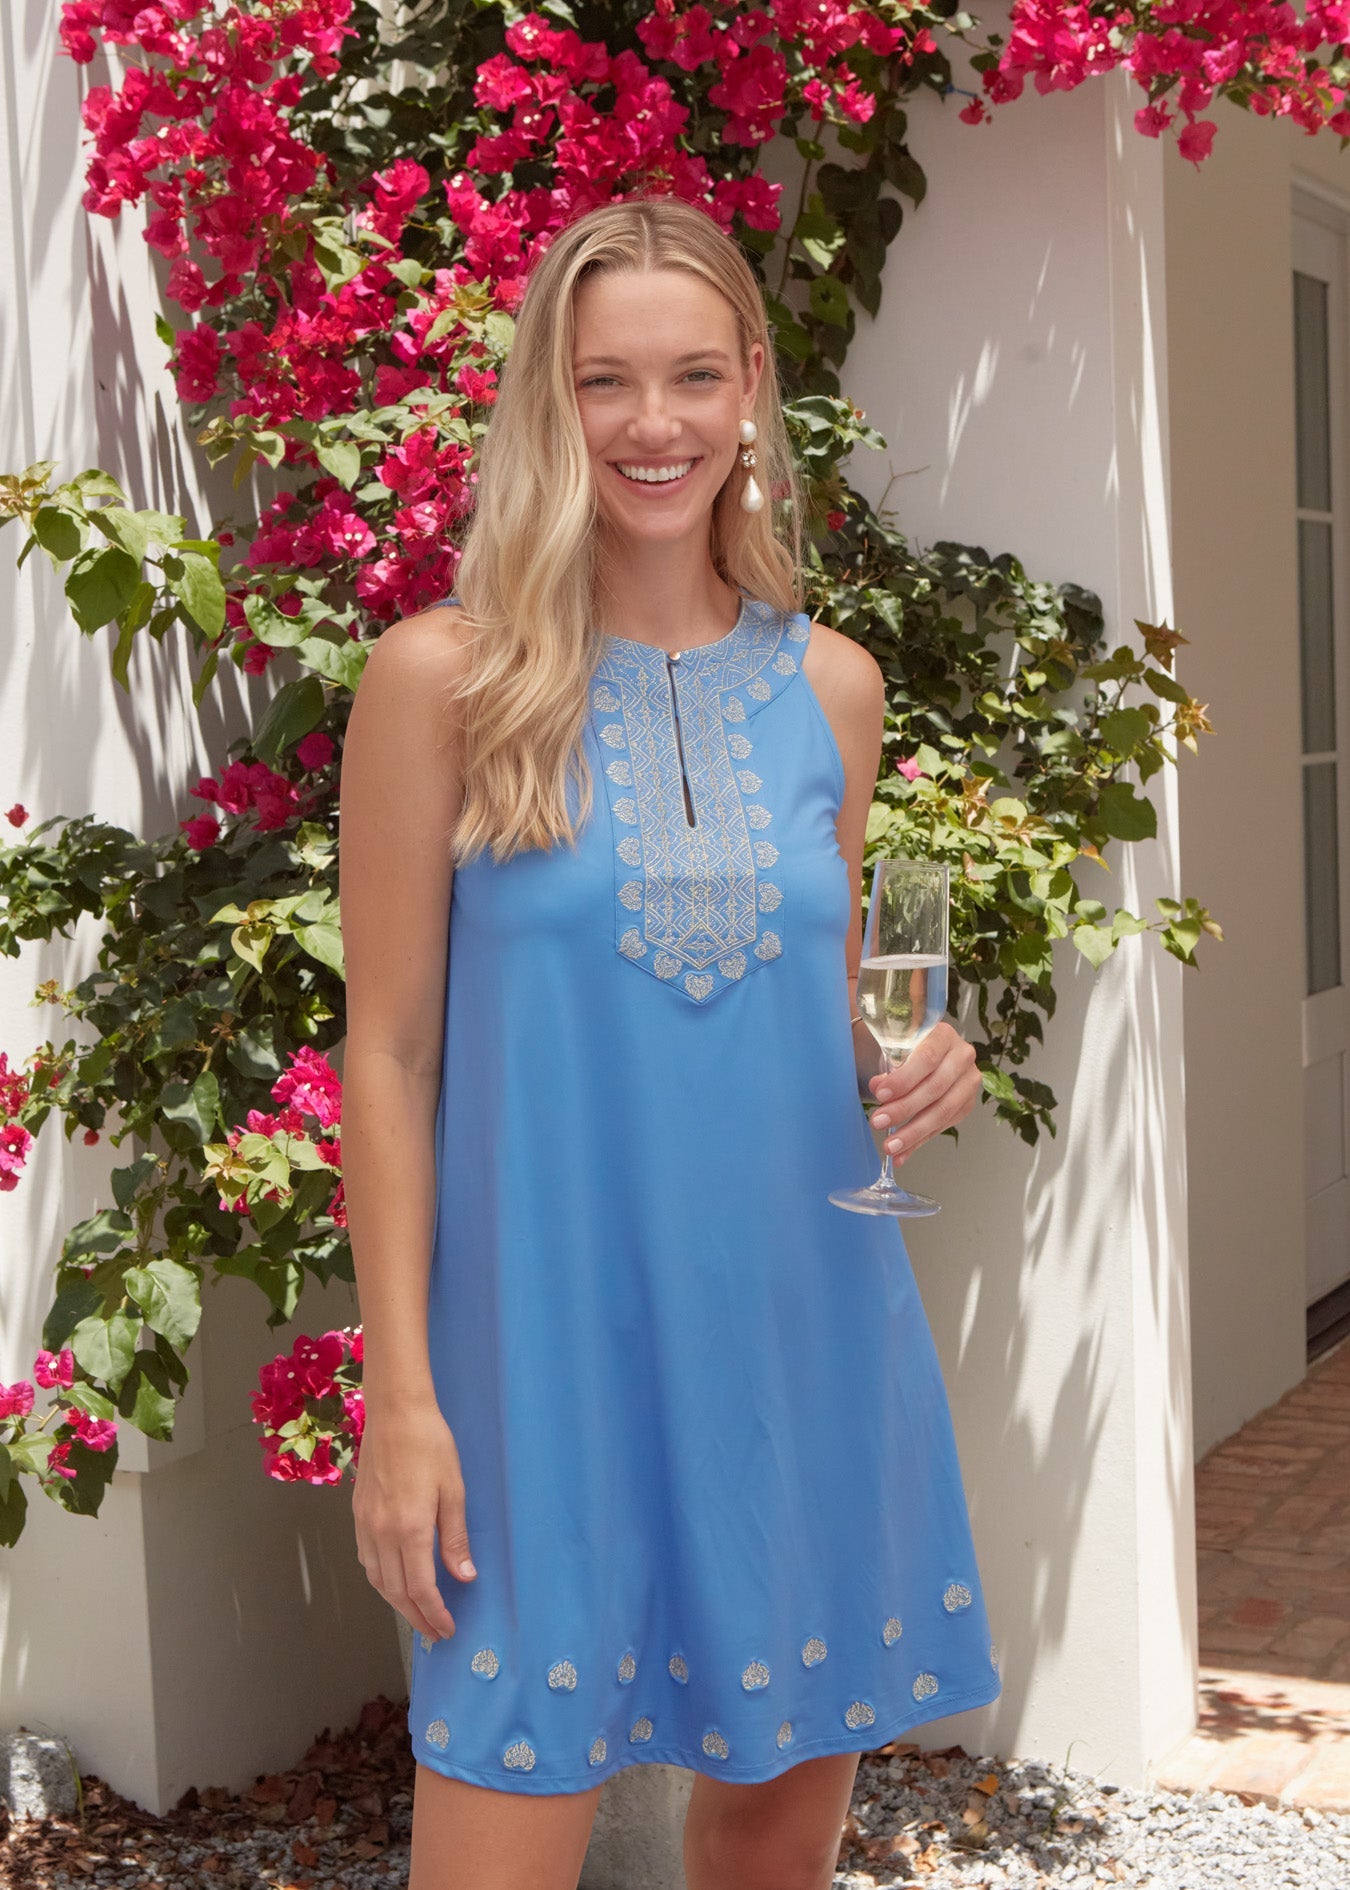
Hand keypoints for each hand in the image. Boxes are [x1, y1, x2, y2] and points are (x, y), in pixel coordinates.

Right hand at [352, 1399, 476, 1642]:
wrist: (395, 1413)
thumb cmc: (431, 1445)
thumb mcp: (454, 1490)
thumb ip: (455, 1538)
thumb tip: (464, 1577)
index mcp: (410, 1529)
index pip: (420, 1588)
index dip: (434, 1614)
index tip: (447, 1629)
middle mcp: (382, 1533)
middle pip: (395, 1592)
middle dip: (416, 1617)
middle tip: (434, 1632)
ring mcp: (365, 1525)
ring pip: (376, 1580)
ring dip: (396, 1603)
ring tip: (416, 1613)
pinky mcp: (357, 1514)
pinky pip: (366, 1560)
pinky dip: (380, 1580)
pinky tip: (393, 1581)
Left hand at [867, 1020, 980, 1163]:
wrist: (919, 1053)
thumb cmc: (904, 1048)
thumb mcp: (893, 1049)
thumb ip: (886, 1066)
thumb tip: (877, 1087)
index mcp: (943, 1035)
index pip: (926, 1058)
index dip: (904, 1078)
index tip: (880, 1093)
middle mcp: (962, 1056)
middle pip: (935, 1088)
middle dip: (904, 1109)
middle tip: (878, 1122)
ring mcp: (968, 1082)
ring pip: (942, 1111)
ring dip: (913, 1133)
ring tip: (890, 1146)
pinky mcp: (966, 1104)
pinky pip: (942, 1127)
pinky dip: (919, 1142)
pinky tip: (901, 1154)